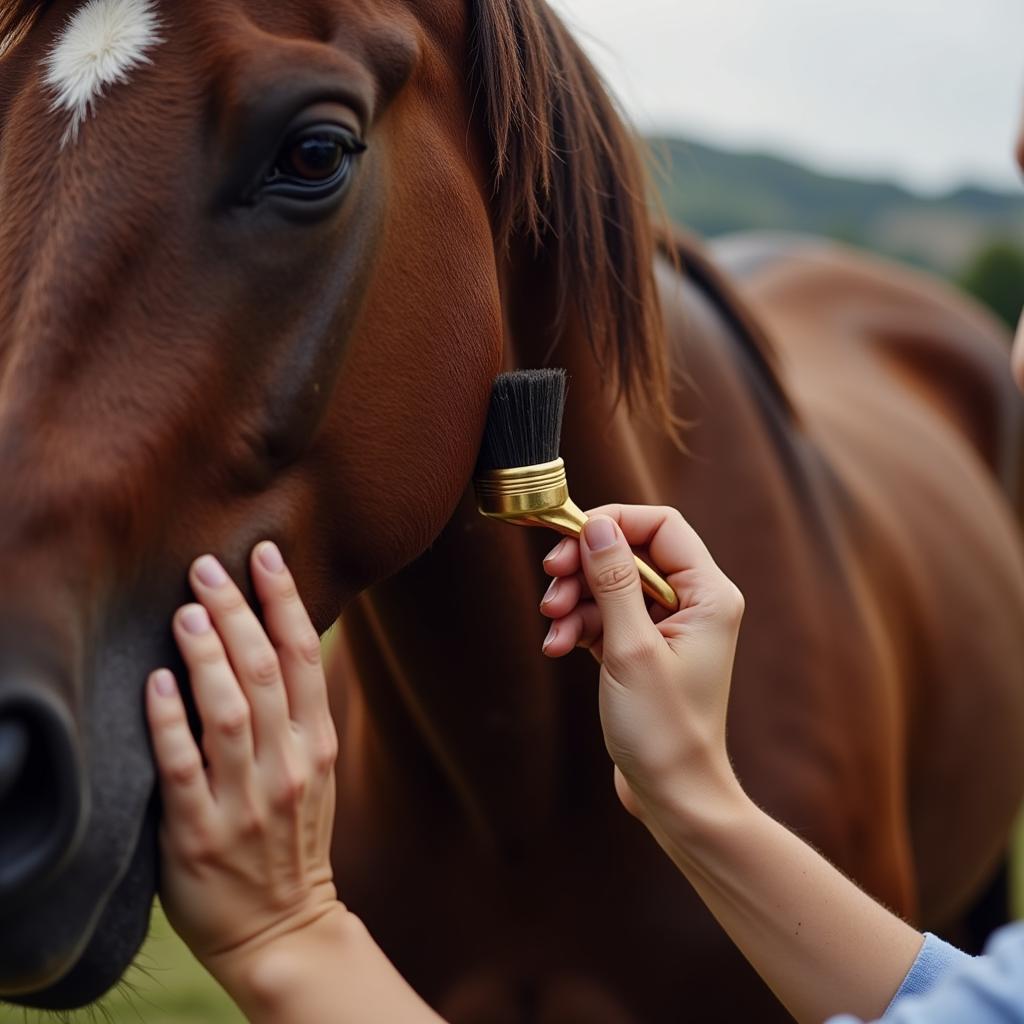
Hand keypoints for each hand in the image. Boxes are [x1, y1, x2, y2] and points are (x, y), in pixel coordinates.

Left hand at [145, 542, 340, 985]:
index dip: (285, 601)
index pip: (304, 656)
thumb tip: (268, 637)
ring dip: (208, 655)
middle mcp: (288, 764)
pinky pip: (184, 769)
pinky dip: (171, 723)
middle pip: (264, 672)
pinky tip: (156, 683)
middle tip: (206, 567)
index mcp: (316, 743)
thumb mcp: (312, 769)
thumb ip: (295, 711)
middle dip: (238, 611)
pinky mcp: (200, 834)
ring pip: (229, 712)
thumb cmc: (292, 836)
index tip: (264, 555)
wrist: (283, 926)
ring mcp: (246, 800)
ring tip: (185, 611)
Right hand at [539, 506, 745, 825]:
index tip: (569, 537)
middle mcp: (692, 603)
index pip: (660, 525)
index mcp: (707, 595)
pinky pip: (603, 617)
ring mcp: (665, 627)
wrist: (674, 796)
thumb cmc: (665, 729)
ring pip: (609, 585)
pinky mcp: (642, 650)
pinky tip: (556, 646)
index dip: (613, 522)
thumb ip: (613, 581)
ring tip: (551, 627)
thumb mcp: (631, 649)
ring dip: (574, 600)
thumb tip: (597, 526)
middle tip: (550, 582)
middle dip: (584, 565)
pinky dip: (577, 626)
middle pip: (628, 552)